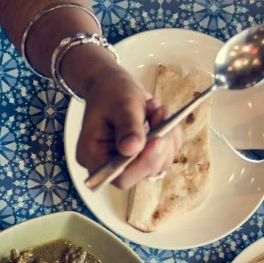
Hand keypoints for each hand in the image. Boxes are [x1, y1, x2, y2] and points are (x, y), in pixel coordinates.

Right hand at [77, 62, 182, 188]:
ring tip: (157, 111)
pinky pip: (165, 154)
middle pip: (142, 173)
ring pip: (159, 163)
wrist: (113, 85)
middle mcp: (108, 166)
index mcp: (93, 157)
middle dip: (159, 146)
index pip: (119, 177)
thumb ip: (128, 127)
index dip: (142, 164)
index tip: (158, 139)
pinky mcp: (142, 157)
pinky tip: (158, 117)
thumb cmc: (110, 92)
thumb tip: (132, 149)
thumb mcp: (121, 105)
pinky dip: (170, 135)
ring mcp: (127, 163)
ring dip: (167, 137)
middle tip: (161, 114)